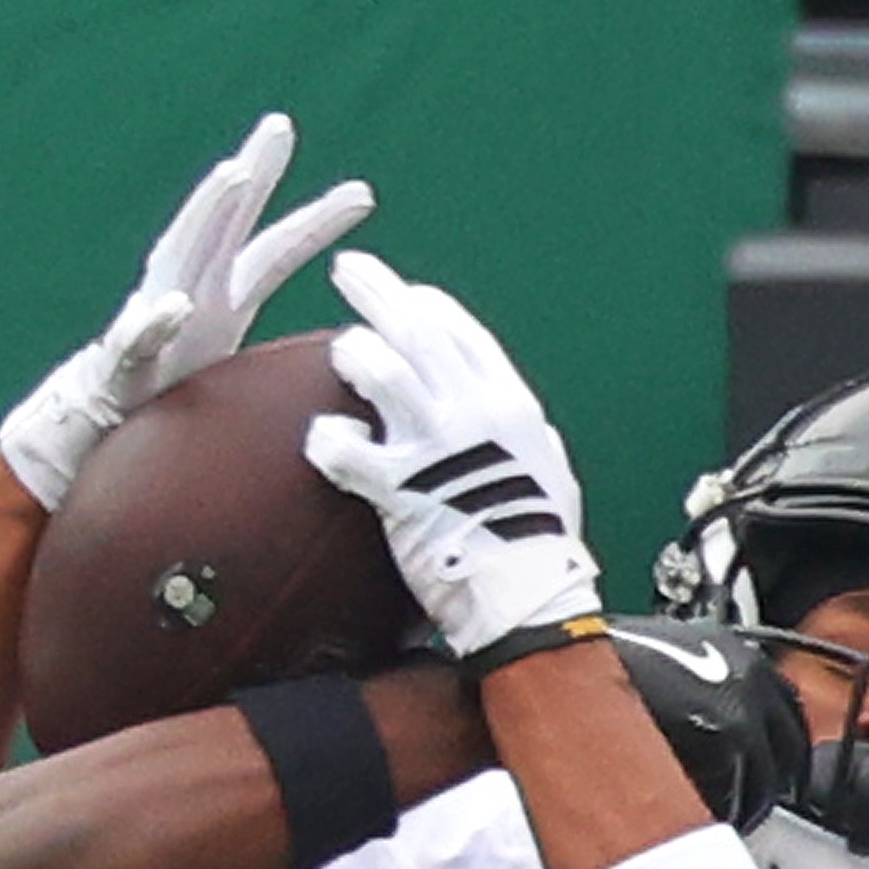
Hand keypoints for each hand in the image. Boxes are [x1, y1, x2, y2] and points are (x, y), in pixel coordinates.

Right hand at [0, 112, 371, 511]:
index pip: (274, 251)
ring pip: (180, 253)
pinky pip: (137, 340)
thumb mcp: (237, 378)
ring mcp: (152, 319)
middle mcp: (187, 293)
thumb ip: (281, 365)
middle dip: (253, 174)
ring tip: (233, 174)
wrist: (95, 439)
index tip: (364, 195)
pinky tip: (175, 305)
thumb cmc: (171, 405)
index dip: (317, 223)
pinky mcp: (122, 363)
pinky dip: (155, 322)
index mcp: (221, 300)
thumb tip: (343, 371)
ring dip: (206, 212)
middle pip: (226, 224)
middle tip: (281, 125)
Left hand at [302, 251, 603, 665]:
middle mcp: (474, 412)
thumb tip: (518, 425)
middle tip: (347, 270)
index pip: (459, 330)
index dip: (423, 305)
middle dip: (378, 292)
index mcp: (508, 402)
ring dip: (354, 355)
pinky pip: (352, 453)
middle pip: (418, 330)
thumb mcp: (547, 470)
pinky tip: (321, 439)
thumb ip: (521, 437)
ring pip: (384, 372)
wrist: (532, 599)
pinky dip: (329, 442)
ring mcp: (439, 448)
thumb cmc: (542, 546)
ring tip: (341, 353)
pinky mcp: (404, 492)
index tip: (401, 297)